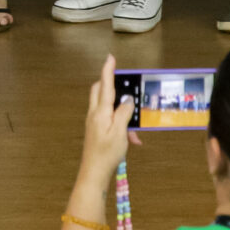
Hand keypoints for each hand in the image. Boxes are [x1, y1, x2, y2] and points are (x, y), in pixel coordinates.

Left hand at [80, 55, 133, 177]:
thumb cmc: (107, 153)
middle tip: (127, 87)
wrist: (94, 173)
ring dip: (122, 112)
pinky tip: (132, 140)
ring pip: (106, 107)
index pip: (104, 85)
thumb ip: (124, 113)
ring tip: (135, 131)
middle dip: (112, 86)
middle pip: (100, 91)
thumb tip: (128, 99)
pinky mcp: (96, 131)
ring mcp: (94, 122)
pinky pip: (109, 120)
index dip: (108, 70)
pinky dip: (121, 125)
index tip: (111, 57)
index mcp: (100, 111)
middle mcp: (94, 113)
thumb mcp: (120, 132)